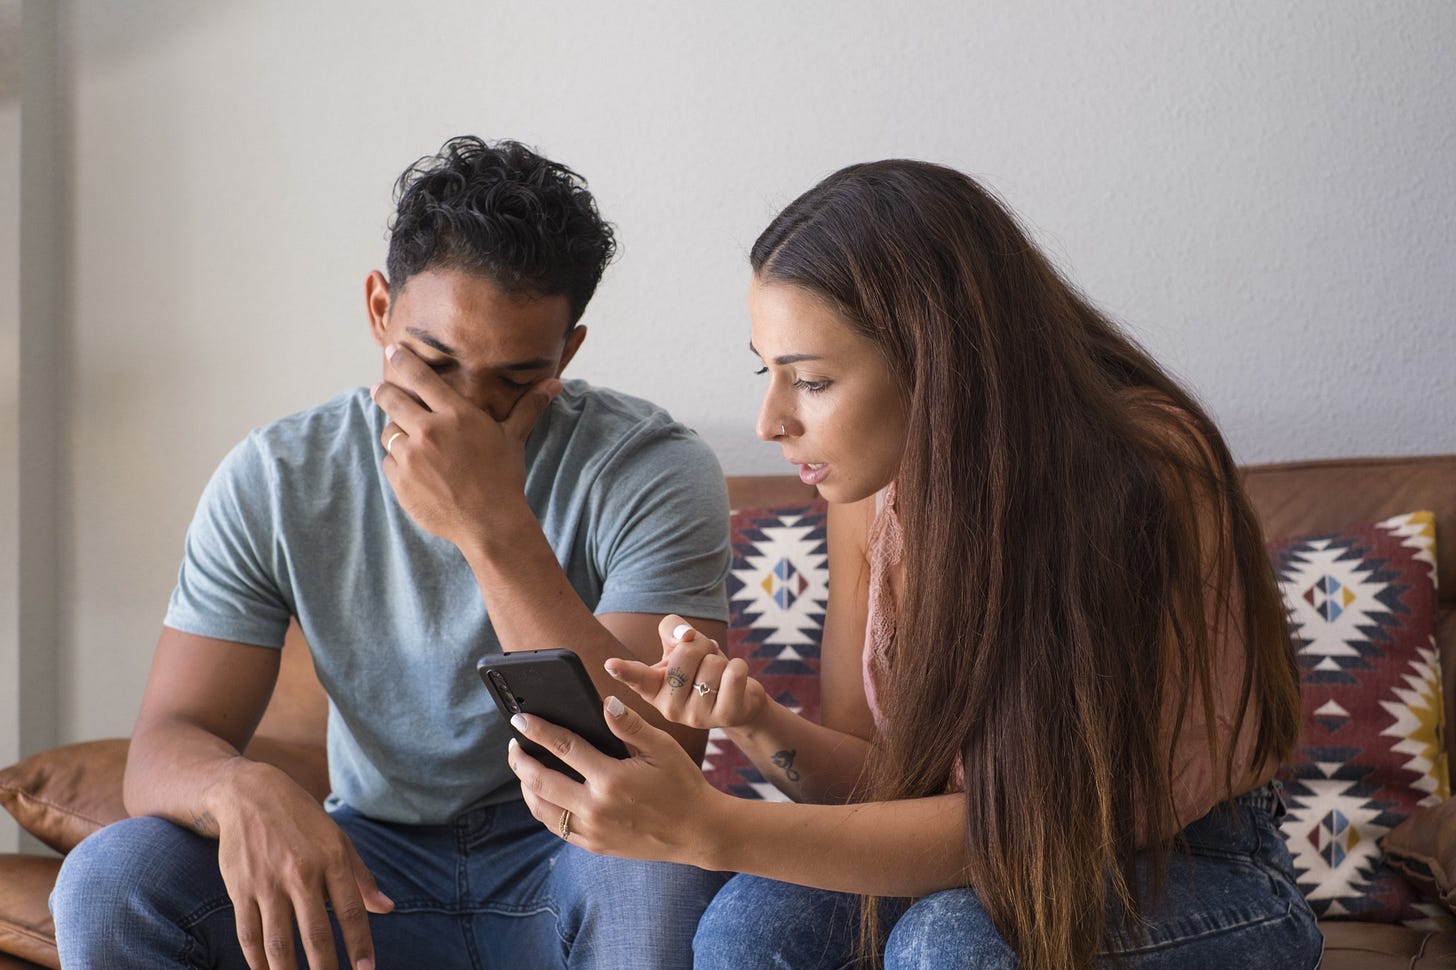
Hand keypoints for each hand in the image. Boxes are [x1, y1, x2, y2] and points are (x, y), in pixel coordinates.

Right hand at [208, 761, 393, 969]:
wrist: (250, 794)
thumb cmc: (302, 820)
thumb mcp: (338, 839)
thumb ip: (361, 878)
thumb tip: (387, 908)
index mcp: (332, 859)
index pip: (351, 912)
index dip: (360, 945)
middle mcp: (301, 873)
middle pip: (316, 934)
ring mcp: (268, 883)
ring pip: (279, 942)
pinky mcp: (241, 889)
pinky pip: (249, 935)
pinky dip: (258, 961)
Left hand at [370, 343, 559, 544]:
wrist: (489, 523)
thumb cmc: (504, 478)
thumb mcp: (513, 439)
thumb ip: (528, 407)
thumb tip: (555, 383)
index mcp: (456, 415)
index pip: (421, 377)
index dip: (404, 361)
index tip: (393, 351)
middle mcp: (429, 431)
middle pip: (393, 400)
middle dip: (384, 392)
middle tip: (379, 389)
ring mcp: (411, 457)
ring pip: (389, 432)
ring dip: (396, 432)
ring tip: (408, 439)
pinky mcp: (400, 480)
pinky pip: (389, 461)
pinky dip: (398, 462)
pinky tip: (416, 470)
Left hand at [507, 695, 723, 865]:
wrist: (698, 831)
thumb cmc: (683, 785)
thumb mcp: (663, 748)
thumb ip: (630, 725)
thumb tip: (604, 703)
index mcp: (611, 779)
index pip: (563, 748)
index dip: (538, 731)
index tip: (520, 719)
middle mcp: (596, 808)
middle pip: (541, 781)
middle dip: (521, 760)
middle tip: (513, 745)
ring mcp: (593, 831)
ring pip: (543, 809)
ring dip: (526, 787)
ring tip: (524, 769)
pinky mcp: (595, 845)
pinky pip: (557, 828)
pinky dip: (544, 809)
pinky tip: (545, 794)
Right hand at [604, 614, 767, 730]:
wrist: (737, 700)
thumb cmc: (703, 670)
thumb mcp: (681, 647)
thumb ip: (672, 629)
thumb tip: (684, 635)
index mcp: (653, 688)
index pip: (637, 677)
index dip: (624, 670)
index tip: (610, 665)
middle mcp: (669, 707)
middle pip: (686, 653)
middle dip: (702, 647)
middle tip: (705, 662)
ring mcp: (696, 716)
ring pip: (712, 663)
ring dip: (721, 660)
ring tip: (719, 676)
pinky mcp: (724, 716)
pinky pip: (733, 674)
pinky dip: (739, 666)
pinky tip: (734, 678)